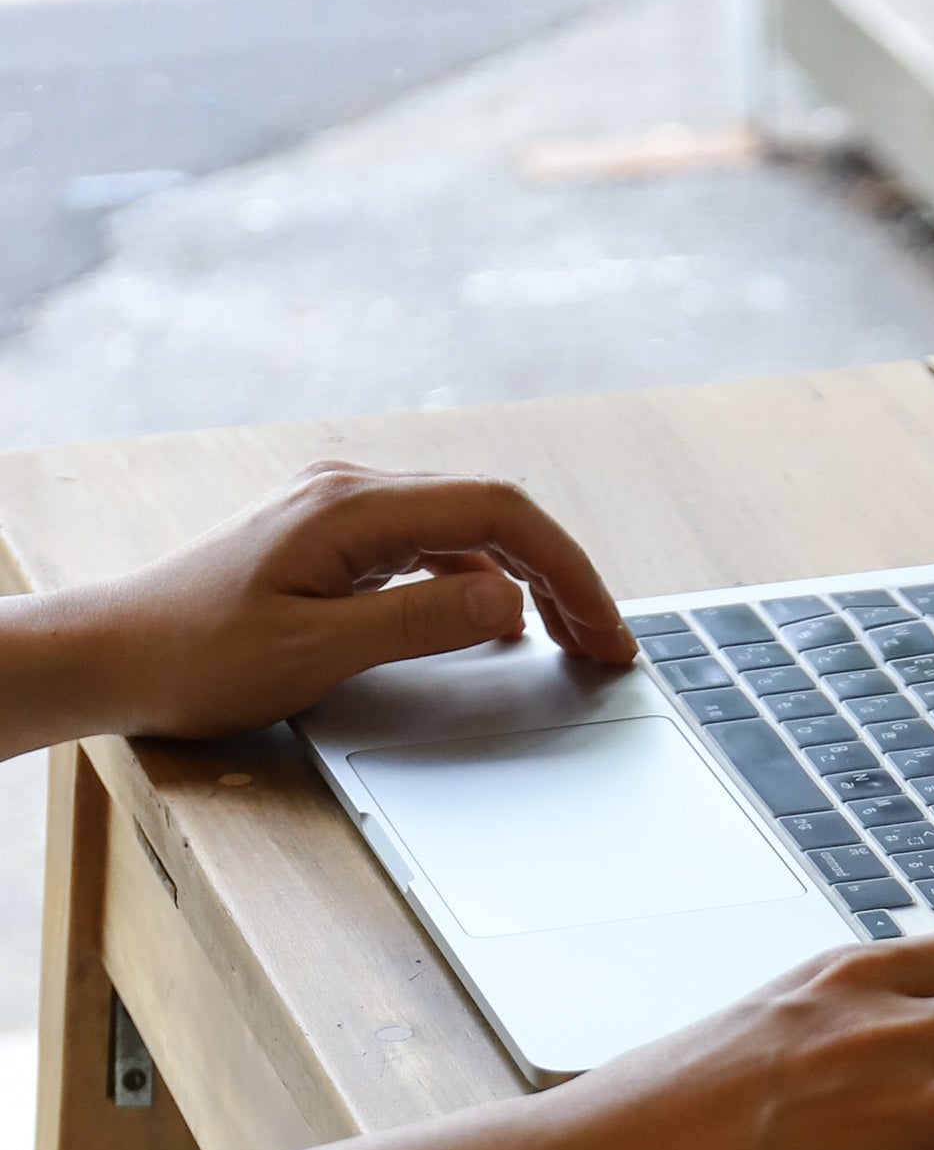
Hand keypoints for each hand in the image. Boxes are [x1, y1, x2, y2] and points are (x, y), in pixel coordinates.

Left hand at [33, 460, 638, 743]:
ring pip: (464, 532)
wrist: (110, 654)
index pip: (498, 512)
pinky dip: (478, 585)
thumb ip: (421, 621)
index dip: (568, 568)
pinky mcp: (329, 541)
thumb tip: (511, 601)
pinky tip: (495, 627)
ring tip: (569, 640)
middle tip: (608, 646)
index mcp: (352, 508)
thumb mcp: (318, 652)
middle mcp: (350, 493)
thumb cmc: (196, 656)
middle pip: (492, 516)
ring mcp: (339, 513)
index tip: (605, 629)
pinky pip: (428, 550)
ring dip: (527, 582)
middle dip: (562, 577)